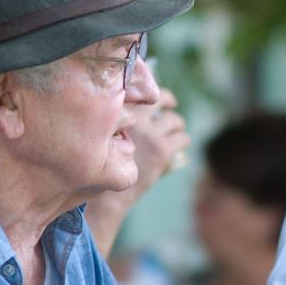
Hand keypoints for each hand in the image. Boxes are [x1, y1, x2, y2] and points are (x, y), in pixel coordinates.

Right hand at [86, 87, 189, 255]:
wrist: (105, 195)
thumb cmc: (102, 165)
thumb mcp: (106, 136)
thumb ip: (121, 122)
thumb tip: (143, 109)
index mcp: (118, 112)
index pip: (139, 90)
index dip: (147, 89)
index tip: (151, 96)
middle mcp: (134, 119)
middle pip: (162, 97)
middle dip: (169, 100)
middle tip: (170, 104)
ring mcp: (150, 134)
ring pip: (175, 120)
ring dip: (177, 125)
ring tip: (174, 132)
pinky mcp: (162, 150)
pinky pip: (182, 138)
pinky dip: (183, 141)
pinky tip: (178, 146)